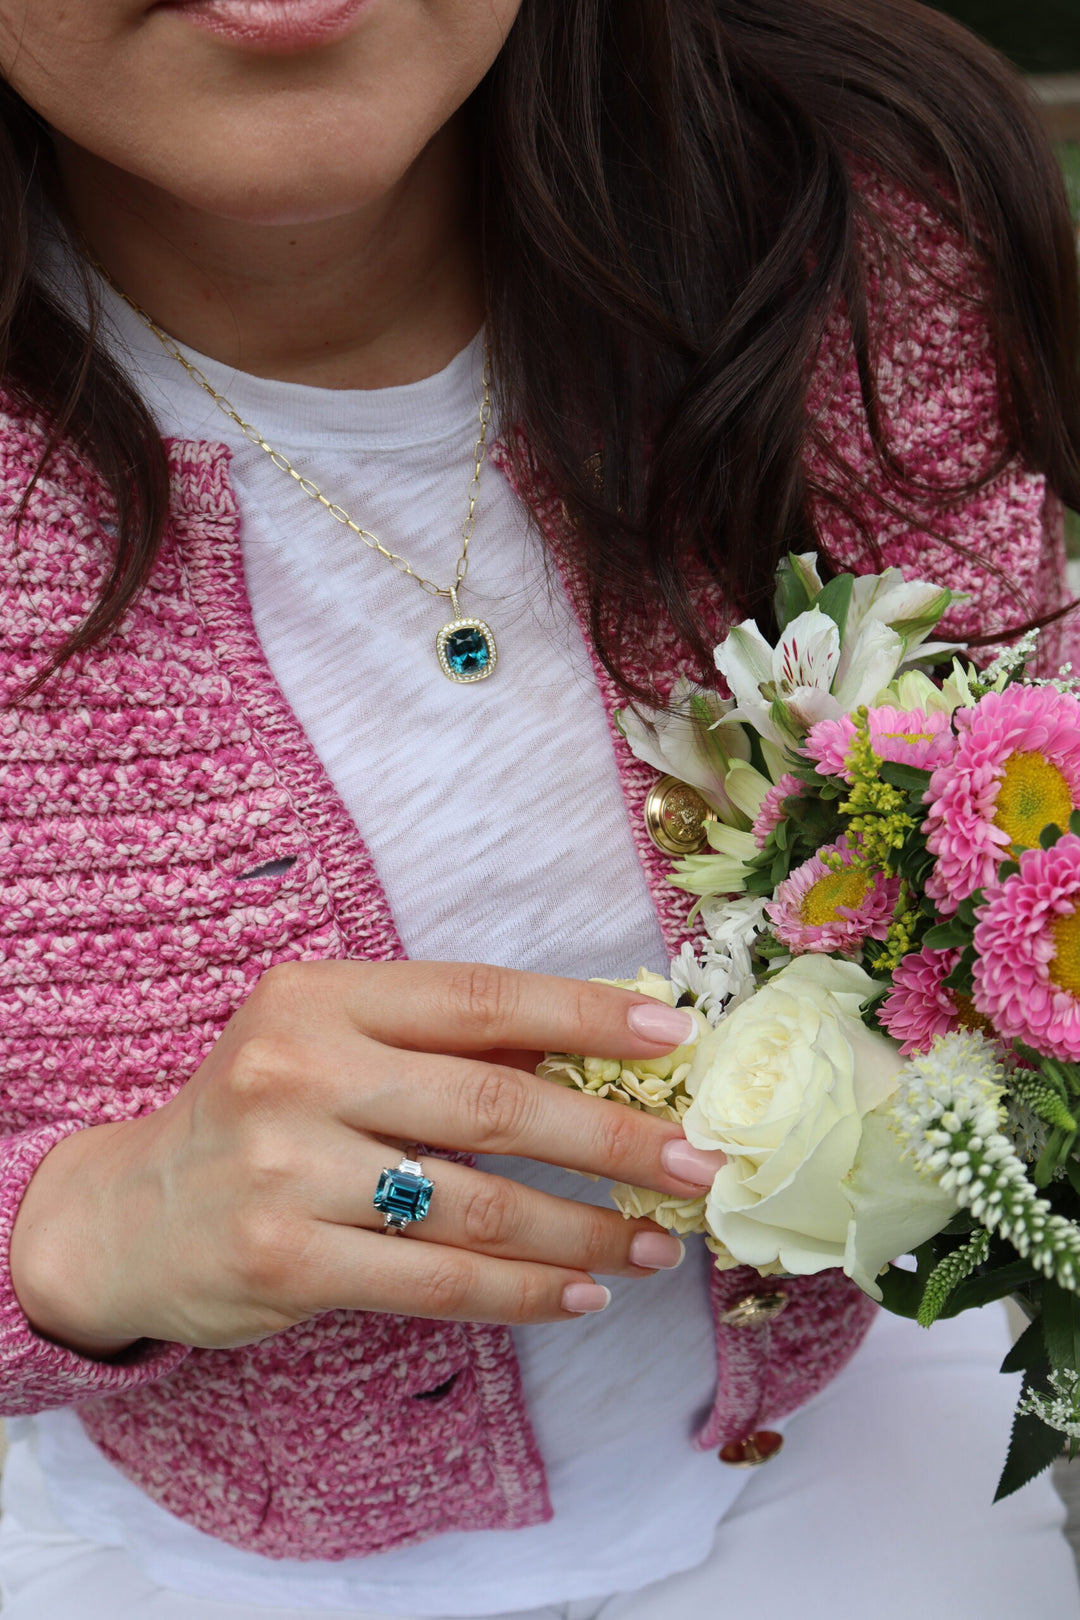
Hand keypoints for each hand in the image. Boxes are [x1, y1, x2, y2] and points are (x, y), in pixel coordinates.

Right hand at [10, 960, 725, 1354]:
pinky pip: (439, 1282)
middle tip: (696, 1165)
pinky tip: (582, 1291)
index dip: (586, 1016)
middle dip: (613, 1139)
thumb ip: (442, 1047)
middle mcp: (299, 1072)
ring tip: (654, 1243)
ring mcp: (287, 1171)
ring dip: (585, 1230)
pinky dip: (525, 1291)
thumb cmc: (259, 1116)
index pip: (479, 998)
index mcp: (320, 998)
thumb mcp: (330, 1047)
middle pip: (494, 1104)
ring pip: (478, 1205)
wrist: (128, 1214)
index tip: (674, 1036)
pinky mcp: (285, 1262)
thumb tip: (593, 1054)